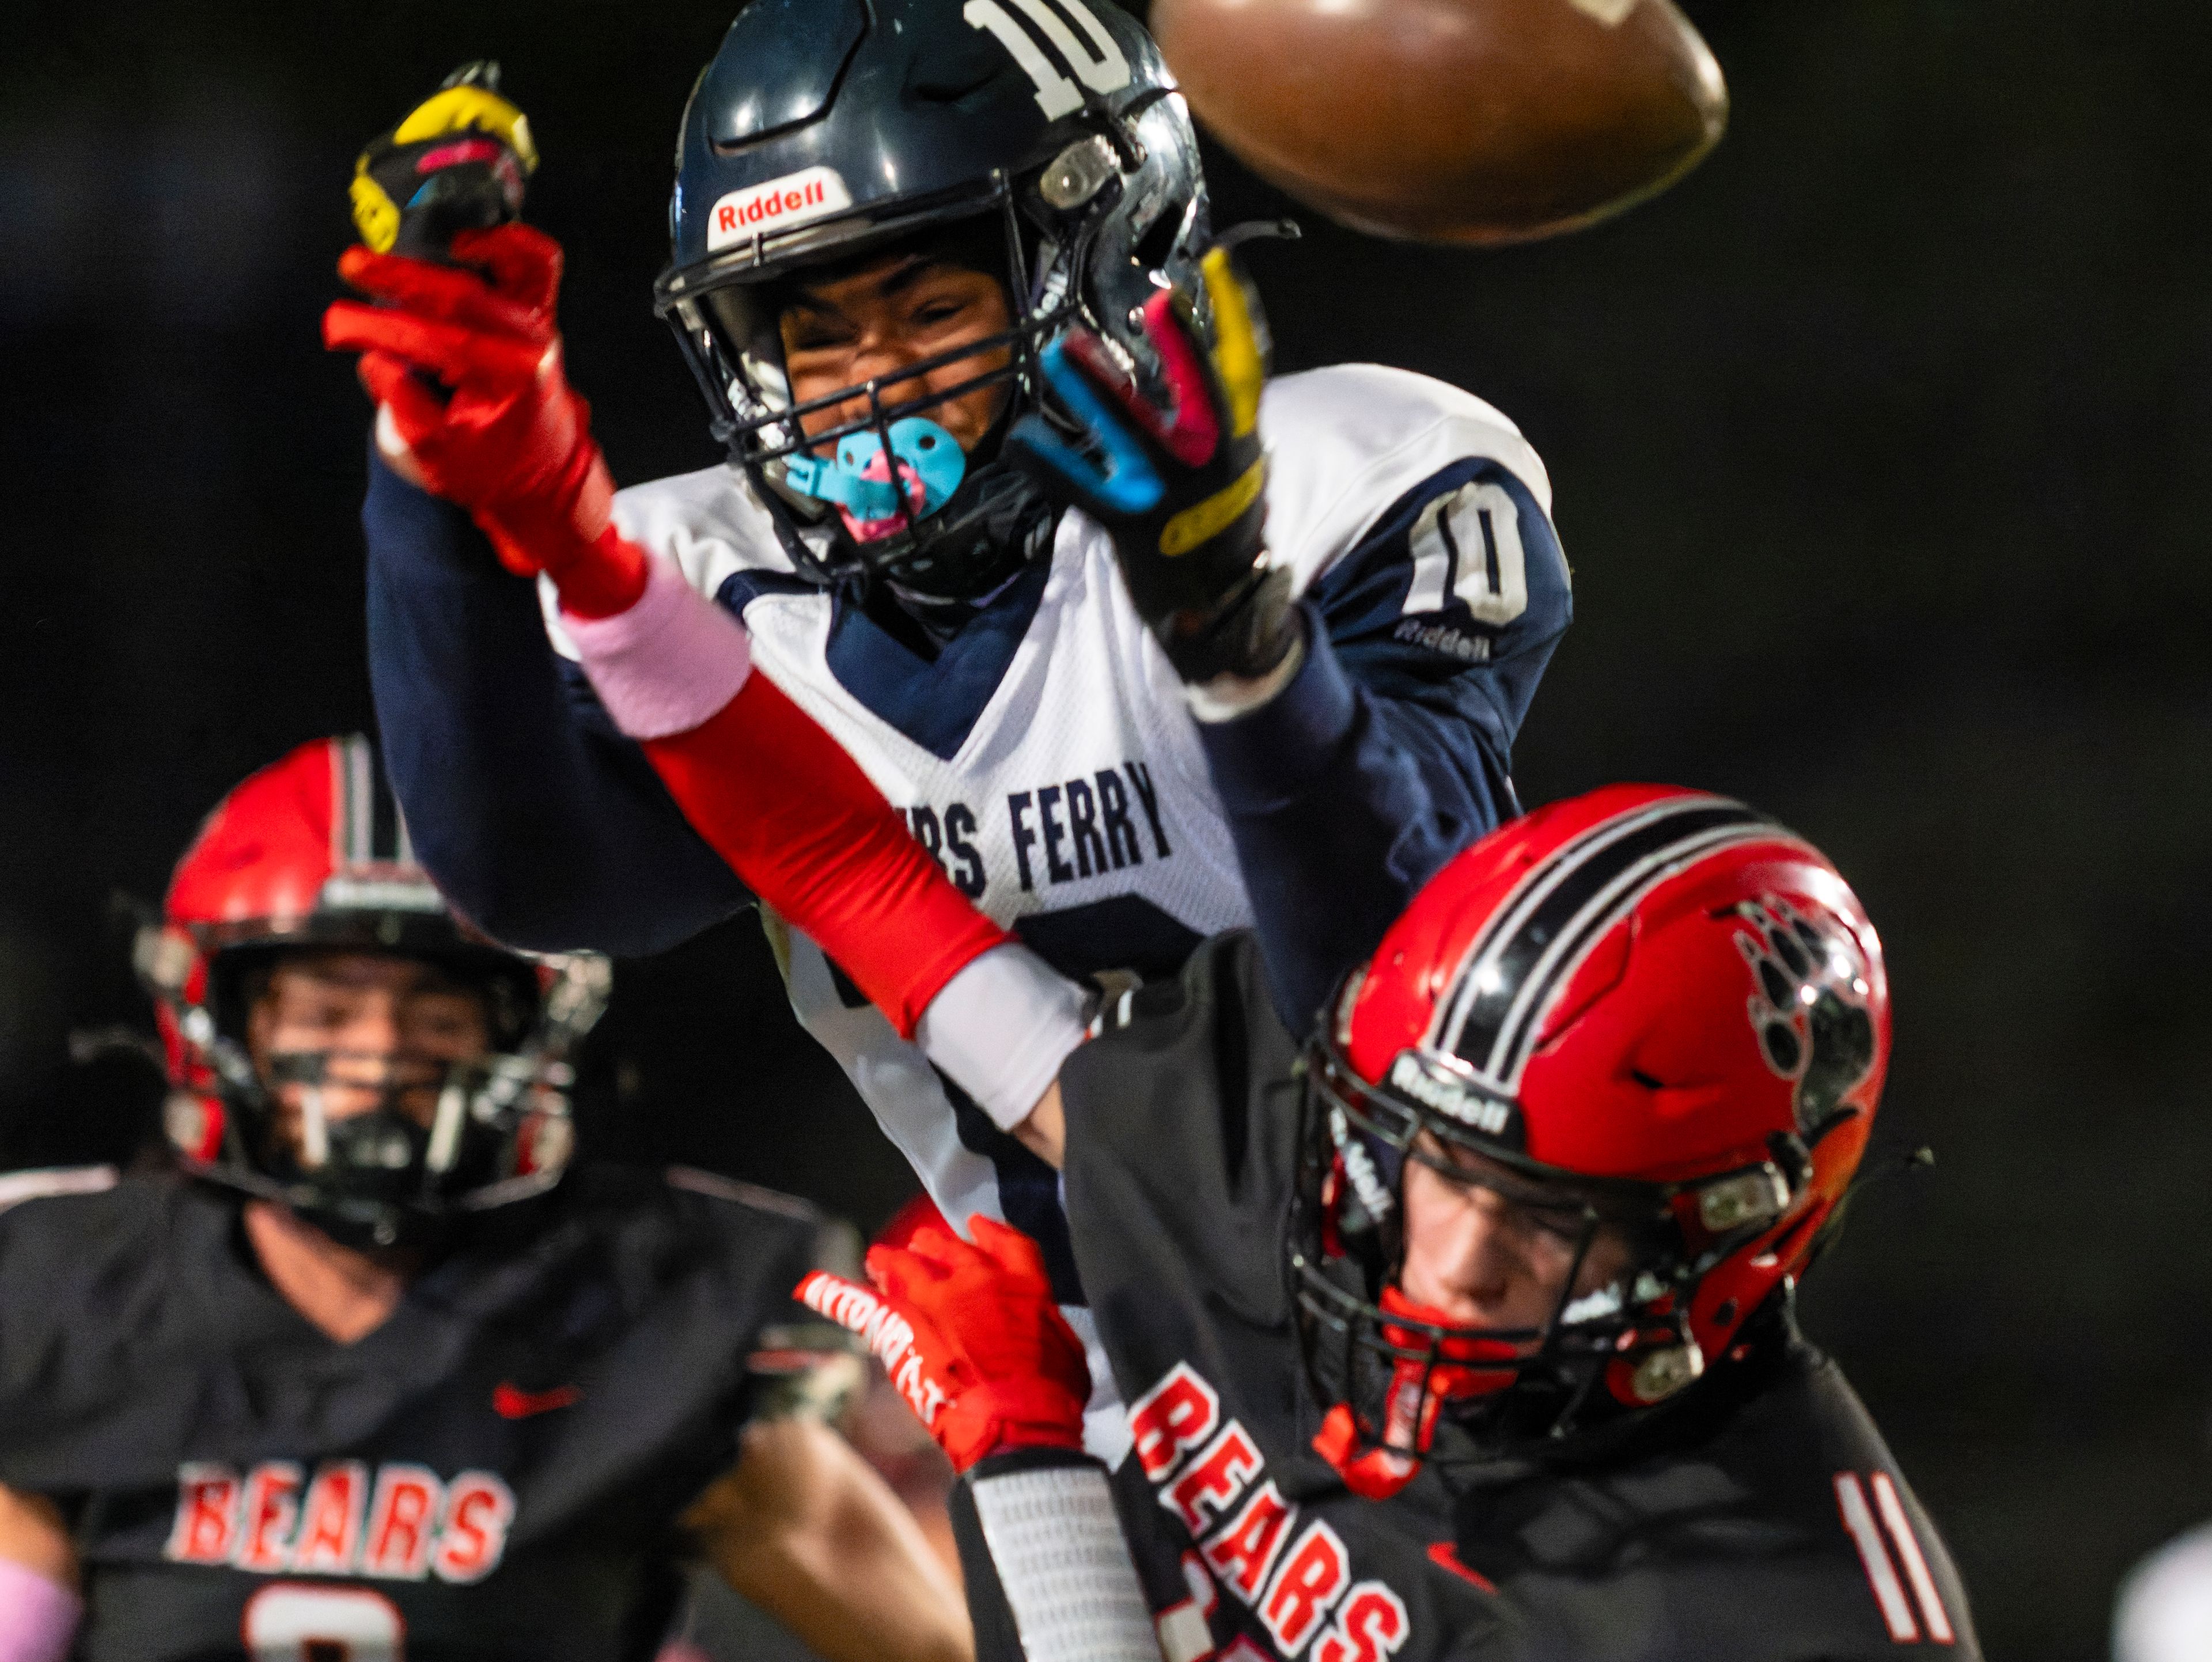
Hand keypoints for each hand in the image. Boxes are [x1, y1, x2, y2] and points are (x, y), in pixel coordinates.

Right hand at [322, 226, 638, 612]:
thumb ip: (402, 405)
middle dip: (399, 277)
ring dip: (458, 247)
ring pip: (513, 265)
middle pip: (461, 293)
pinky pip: (536, 264)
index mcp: (504, 380)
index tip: (338, 326)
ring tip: (412, 239)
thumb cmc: (489, 469)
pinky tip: (466, 241)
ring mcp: (540, 325)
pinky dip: (507, 243)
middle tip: (351, 265)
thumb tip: (376, 358)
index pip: (430, 339)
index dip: (377, 328)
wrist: (544, 480)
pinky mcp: (541, 316)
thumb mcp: (434, 454)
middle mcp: (528, 345)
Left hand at [796, 1218, 1089, 1472]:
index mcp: (1024, 1282)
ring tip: (879, 1259)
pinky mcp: (902, 1327)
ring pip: (907, 1266)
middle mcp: (977, 1279)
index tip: (979, 1228)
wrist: (1017, 1421)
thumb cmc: (1052, 1397)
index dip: (989, 1234)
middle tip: (925, 1245)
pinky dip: (834, 1294)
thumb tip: (1044, 1332)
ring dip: (894, 1262)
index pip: (1005, 1242)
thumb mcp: (1067, 1352)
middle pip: (950, 1249)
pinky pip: (862, 1305)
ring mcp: (936, 1299)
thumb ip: (1047, 1328)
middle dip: (936, 1246)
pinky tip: (810, 1286)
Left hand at [1007, 248, 1294, 682]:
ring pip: (1131, 432)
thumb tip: (1194, 371)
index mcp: (1241, 444)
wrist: (1223, 614)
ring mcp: (1172, 495)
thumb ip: (1217, 426)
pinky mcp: (1131, 525)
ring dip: (1093, 389)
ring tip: (1059, 348)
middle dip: (1182, 349)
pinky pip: (1083, 489)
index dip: (1235, 314)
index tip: (1215, 265)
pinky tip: (1020, 437)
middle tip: (1159, 303)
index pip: (1245, 369)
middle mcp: (1211, 463)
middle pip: (1201, 395)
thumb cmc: (1223, 535)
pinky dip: (1049, 464)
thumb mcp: (1239, 476)